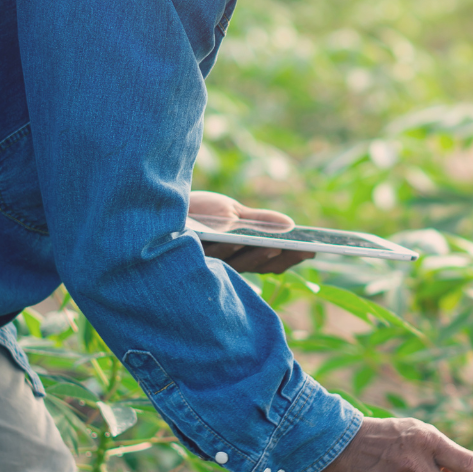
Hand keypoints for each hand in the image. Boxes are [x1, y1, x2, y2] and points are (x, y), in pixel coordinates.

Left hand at [189, 190, 314, 274]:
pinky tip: (237, 238)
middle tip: (299, 247)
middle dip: (280, 256)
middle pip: (259, 265)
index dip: (292, 258)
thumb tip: (290, 225)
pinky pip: (211, 254)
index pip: (272, 263)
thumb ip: (258, 220)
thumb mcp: (232, 212)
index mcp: (241, 255)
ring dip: (256, 255)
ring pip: (238, 263)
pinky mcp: (190, 256)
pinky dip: (227, 247)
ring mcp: (210, 262)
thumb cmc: (197, 211)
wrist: (158, 206)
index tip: (313, 249)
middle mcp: (227, 264)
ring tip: (275, 245)